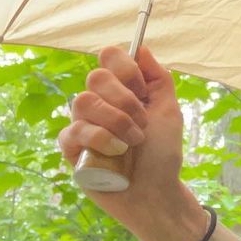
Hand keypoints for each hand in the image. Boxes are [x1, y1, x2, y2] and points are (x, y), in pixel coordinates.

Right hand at [58, 44, 188, 235]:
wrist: (156, 193)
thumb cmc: (162, 155)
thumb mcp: (169, 112)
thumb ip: (159, 79)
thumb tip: (141, 47)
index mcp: (122, 91)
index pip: (109, 57)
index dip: (126, 69)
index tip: (143, 92)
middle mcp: (99, 104)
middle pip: (96, 77)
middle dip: (126, 101)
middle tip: (142, 125)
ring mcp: (83, 125)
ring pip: (83, 101)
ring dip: (117, 122)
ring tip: (133, 142)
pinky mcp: (71, 148)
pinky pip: (74, 131)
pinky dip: (100, 138)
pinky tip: (117, 152)